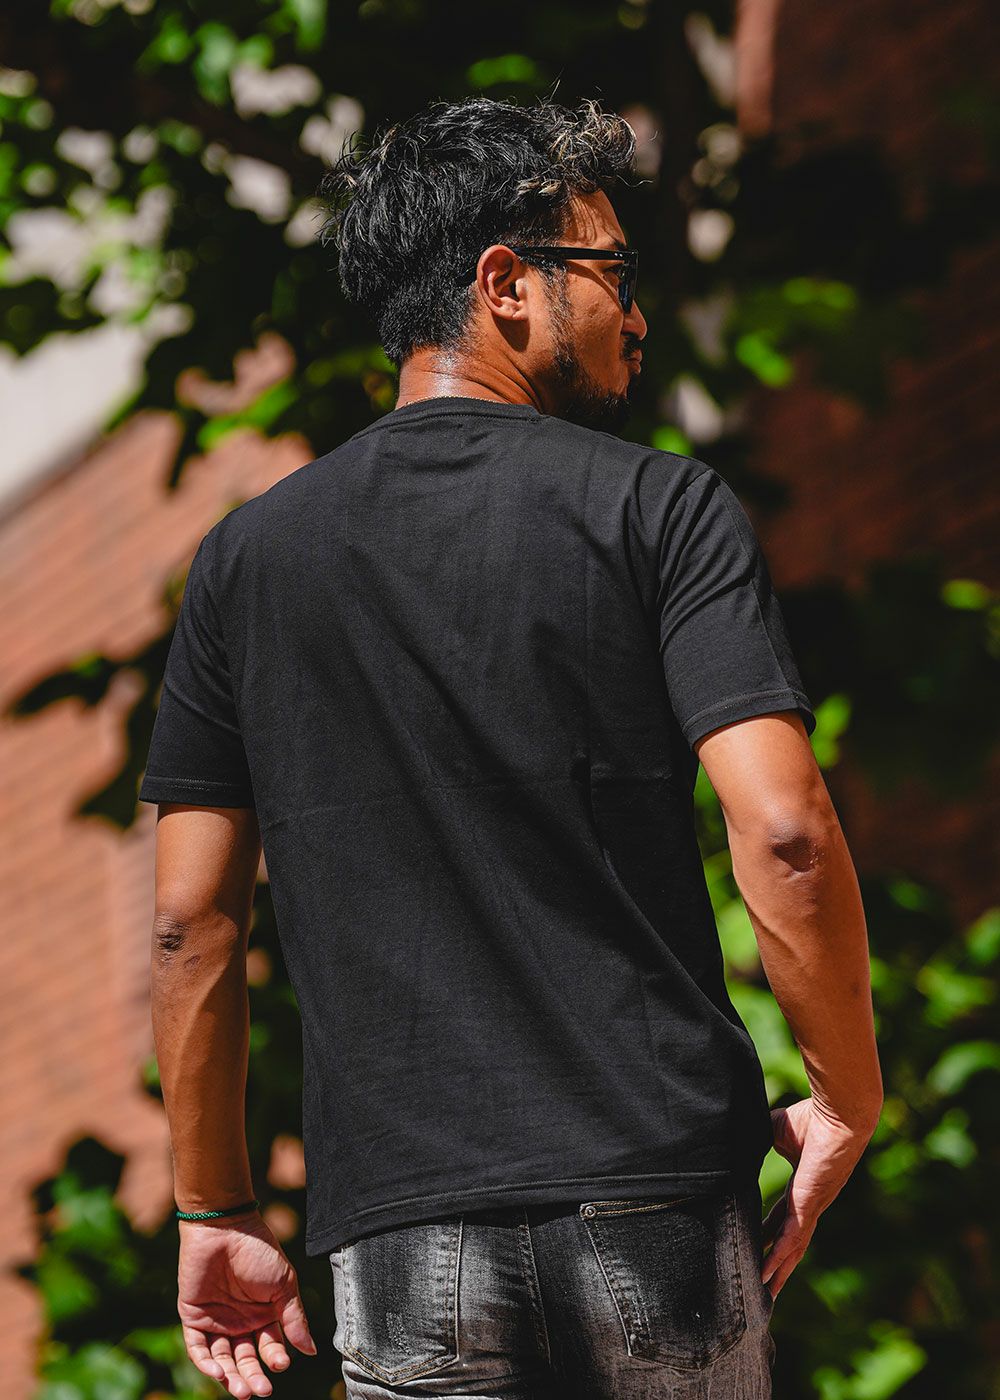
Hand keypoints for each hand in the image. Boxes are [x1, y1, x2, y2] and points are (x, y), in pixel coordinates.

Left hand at [177, 1210, 316, 1396]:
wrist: (225, 1228)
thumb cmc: (258, 1251)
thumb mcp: (283, 1284)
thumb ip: (295, 1318)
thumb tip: (312, 1351)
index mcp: (263, 1314)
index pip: (269, 1346)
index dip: (275, 1358)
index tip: (281, 1363)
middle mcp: (240, 1322)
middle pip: (246, 1359)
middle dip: (253, 1377)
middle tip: (261, 1390)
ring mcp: (216, 1321)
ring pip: (223, 1359)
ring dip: (231, 1377)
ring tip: (242, 1390)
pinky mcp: (194, 1318)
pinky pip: (198, 1348)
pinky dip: (206, 1363)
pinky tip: (220, 1372)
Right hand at [761, 1097, 878, 1301]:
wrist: (837, 1112)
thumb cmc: (813, 1117)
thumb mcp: (776, 1131)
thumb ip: (761, 1141)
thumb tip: (736, 1142)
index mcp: (804, 1186)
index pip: (784, 1217)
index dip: (771, 1234)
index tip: (758, 1247)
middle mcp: (810, 1203)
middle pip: (791, 1242)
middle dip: (778, 1264)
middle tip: (765, 1288)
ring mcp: (811, 1207)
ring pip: (793, 1248)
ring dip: (779, 1272)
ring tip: (766, 1295)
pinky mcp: (809, 1204)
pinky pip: (792, 1237)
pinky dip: (779, 1258)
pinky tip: (767, 1275)